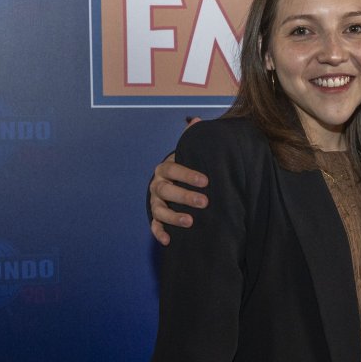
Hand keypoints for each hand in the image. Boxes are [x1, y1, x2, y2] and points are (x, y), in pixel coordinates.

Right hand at [148, 124, 206, 245]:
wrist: (172, 183)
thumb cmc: (185, 169)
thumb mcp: (188, 153)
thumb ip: (191, 139)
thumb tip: (197, 120)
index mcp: (166, 168)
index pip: (174, 169)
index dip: (188, 174)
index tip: (206, 181)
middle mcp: (157, 185)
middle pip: (166, 190)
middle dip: (184, 196)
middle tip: (204, 202)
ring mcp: (155, 202)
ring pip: (159, 210)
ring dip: (173, 217)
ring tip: (190, 222)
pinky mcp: (156, 217)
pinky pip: (154, 226)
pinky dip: (159, 234)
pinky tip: (169, 241)